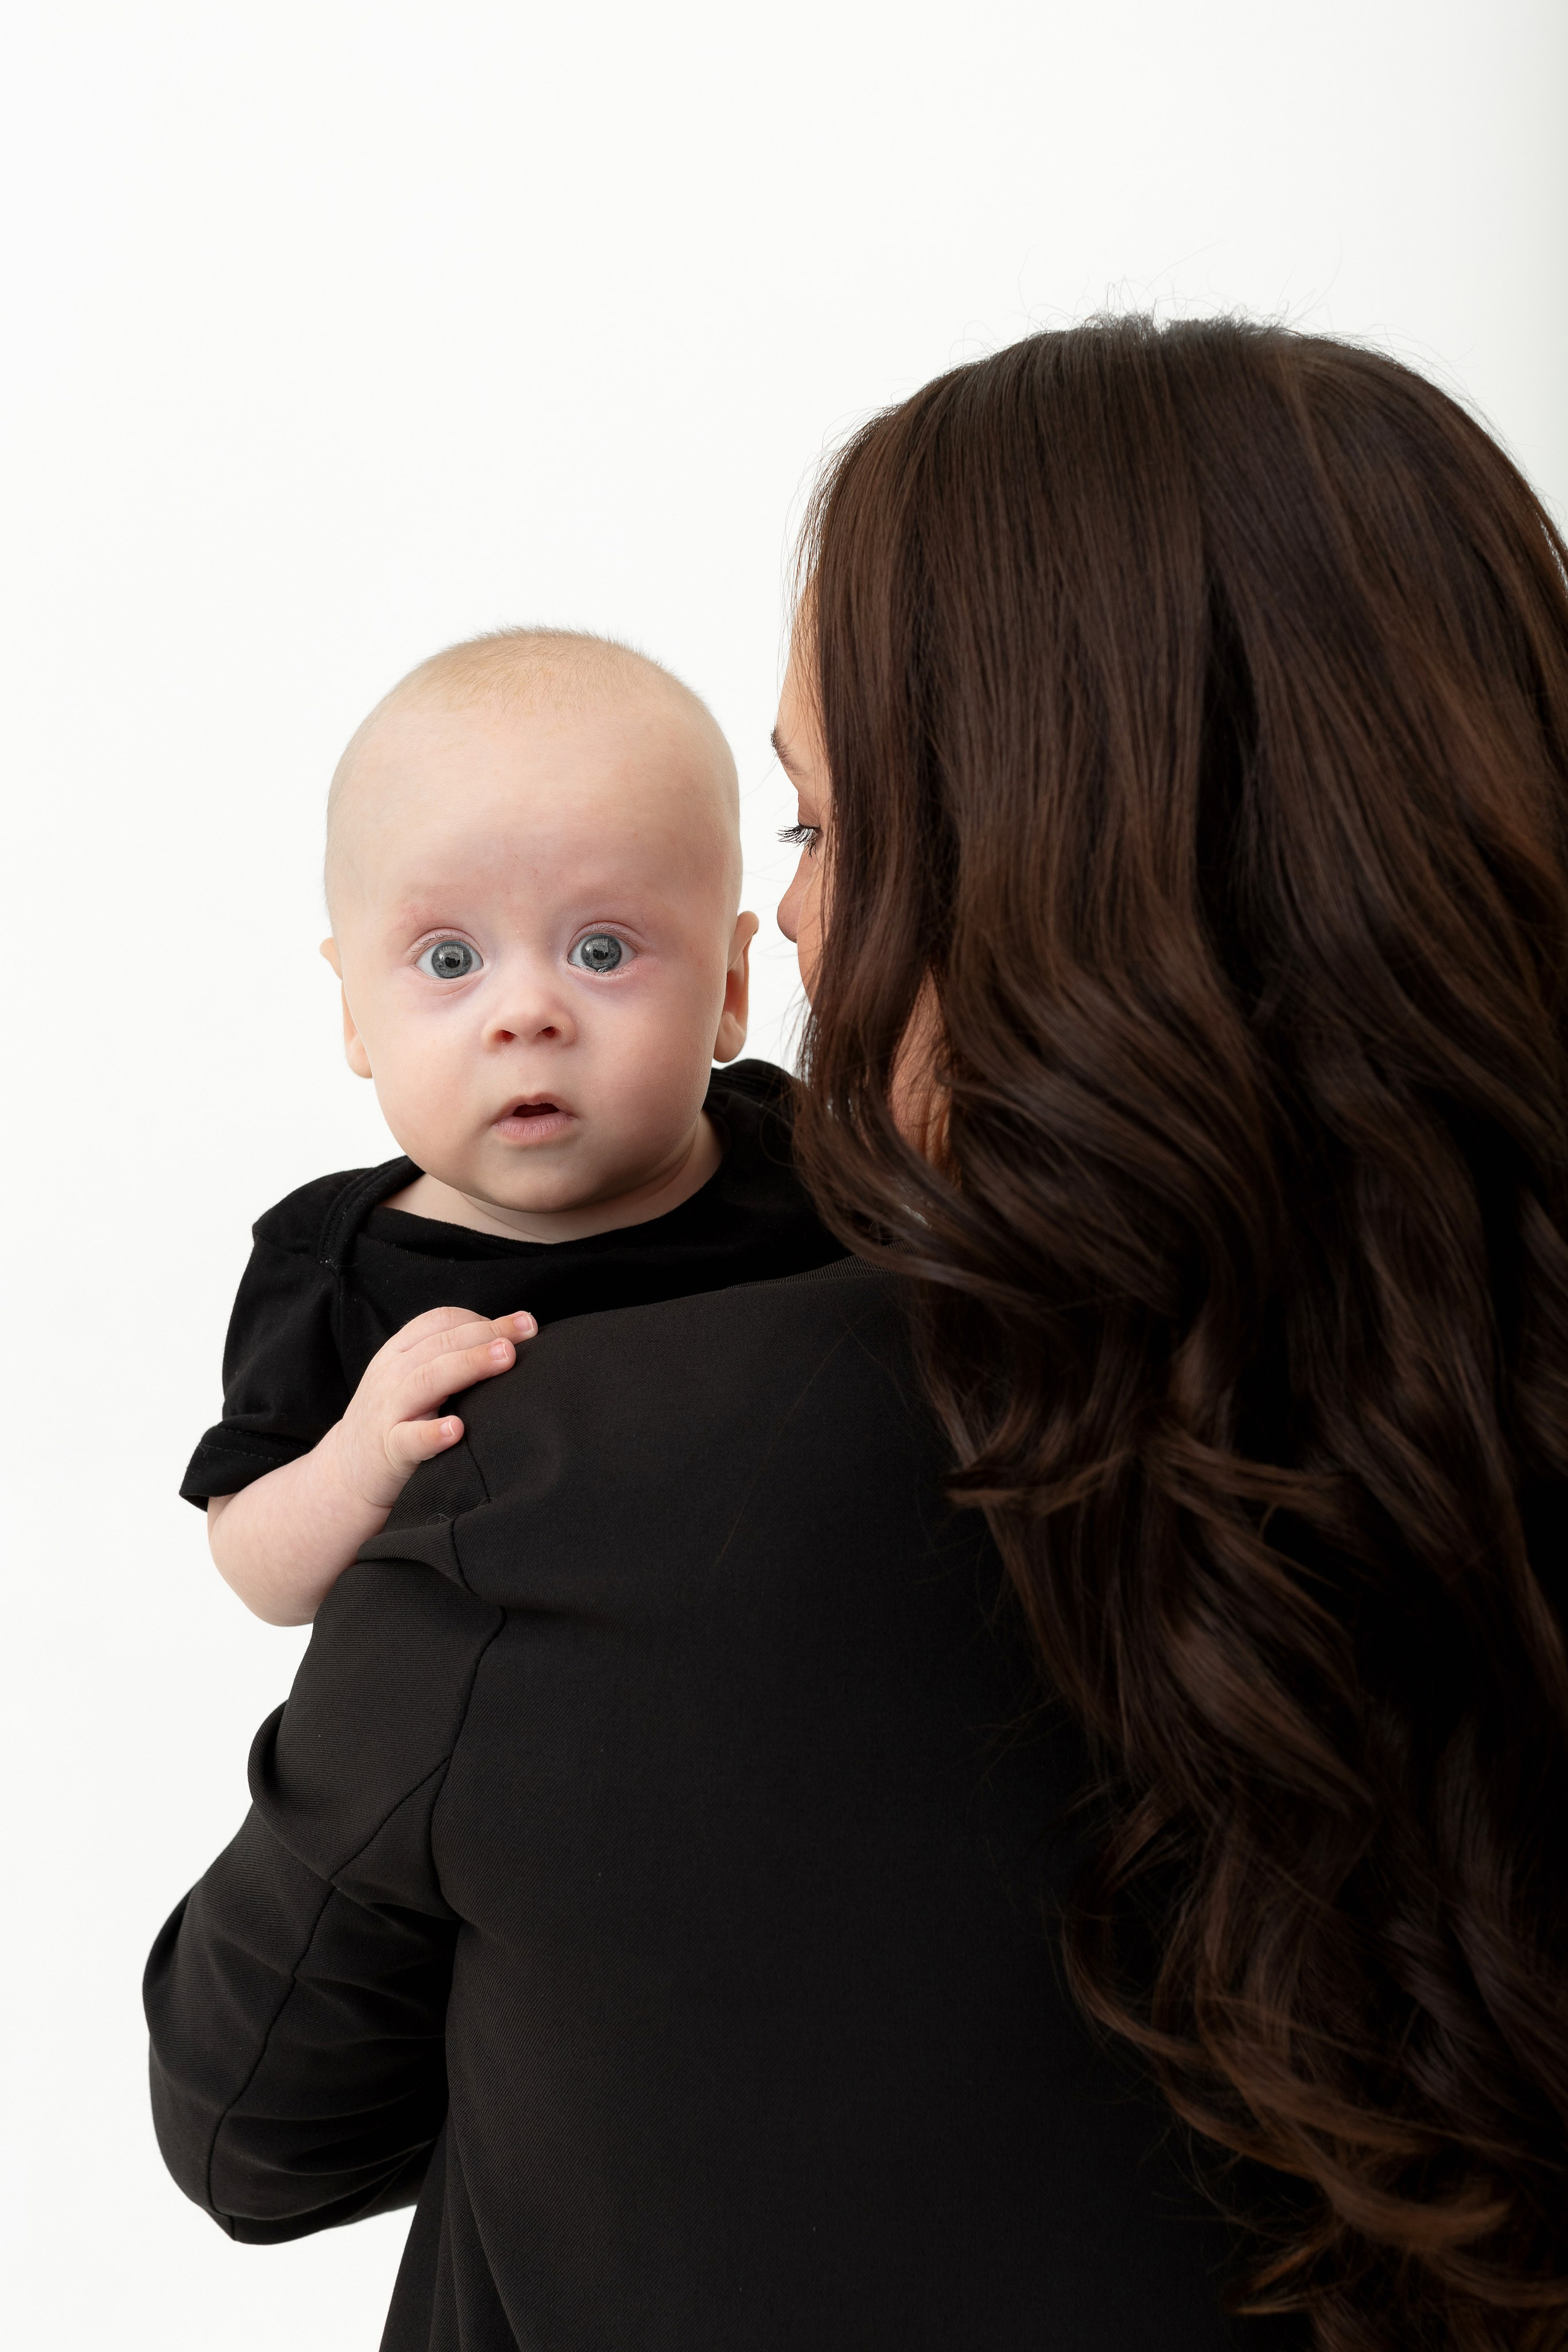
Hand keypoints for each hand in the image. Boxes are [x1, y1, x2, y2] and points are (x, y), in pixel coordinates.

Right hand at [320, 1304, 535, 1512]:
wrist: (346, 1473)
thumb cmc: (395, 1420)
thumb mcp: (411, 1379)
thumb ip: (447, 1358)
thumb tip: (510, 1340)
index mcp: (399, 1353)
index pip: (439, 1321)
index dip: (481, 1318)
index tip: (521, 1325)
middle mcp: (392, 1375)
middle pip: (441, 1343)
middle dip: (487, 1333)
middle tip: (527, 1330)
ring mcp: (388, 1410)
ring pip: (428, 1380)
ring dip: (470, 1365)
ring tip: (506, 1358)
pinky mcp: (388, 1449)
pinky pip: (409, 1439)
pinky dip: (432, 1433)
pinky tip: (457, 1429)